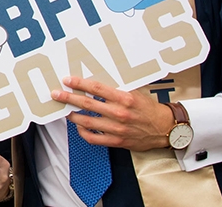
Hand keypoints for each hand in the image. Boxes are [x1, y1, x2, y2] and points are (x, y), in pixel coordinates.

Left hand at [51, 76, 172, 150]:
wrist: (165, 128)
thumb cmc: (149, 109)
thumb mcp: (135, 92)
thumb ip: (117, 88)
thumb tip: (95, 82)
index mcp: (124, 98)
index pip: (96, 88)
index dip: (79, 84)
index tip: (68, 80)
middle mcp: (119, 113)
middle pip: (87, 104)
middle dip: (69, 98)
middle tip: (56, 94)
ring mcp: (116, 128)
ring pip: (87, 122)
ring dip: (73, 115)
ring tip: (65, 110)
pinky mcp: (116, 141)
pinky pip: (93, 138)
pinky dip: (83, 133)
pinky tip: (79, 127)